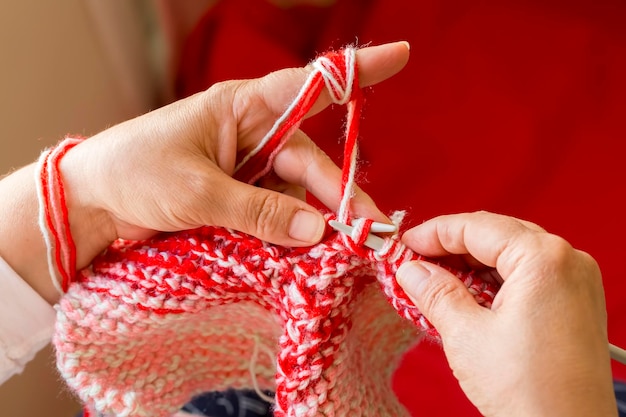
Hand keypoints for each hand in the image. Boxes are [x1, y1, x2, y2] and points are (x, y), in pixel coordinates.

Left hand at [0, 42, 408, 303]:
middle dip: (339, 196)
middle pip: (311, 162)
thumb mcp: (197, 191)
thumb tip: (317, 230)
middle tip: (366, 233)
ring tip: (334, 251)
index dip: (356, 73)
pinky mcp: (240, 197)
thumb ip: (257, 211)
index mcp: (242, 108)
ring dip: (314, 222)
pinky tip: (301, 253)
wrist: (94, 203)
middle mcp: (252, 134)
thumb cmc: (136, 173)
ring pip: (298, 193)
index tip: (400, 55)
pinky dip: (290, 233)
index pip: (308, 87)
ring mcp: (248, 168)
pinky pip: (277, 213)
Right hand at [396, 211, 616, 416]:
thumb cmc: (530, 393)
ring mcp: (576, 281)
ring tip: (435, 282)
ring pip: (511, 254)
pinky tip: (467, 296)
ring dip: (470, 265)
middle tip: (415, 263)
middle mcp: (567, 260)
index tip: (405, 246)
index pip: (477, 226)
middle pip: (496, 235)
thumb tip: (410, 270)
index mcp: (543, 259)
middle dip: (451, 248)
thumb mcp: (467, 336)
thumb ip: (435, 292)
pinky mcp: (575, 302)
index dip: (433, 233)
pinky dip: (494, 281)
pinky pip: (527, 276)